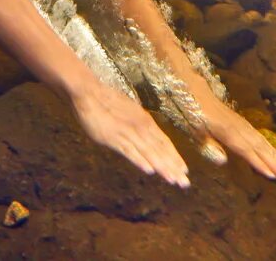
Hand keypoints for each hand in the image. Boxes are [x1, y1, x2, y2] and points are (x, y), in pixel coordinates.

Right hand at [70, 82, 189, 187]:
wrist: (90, 93)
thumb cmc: (107, 102)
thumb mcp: (129, 113)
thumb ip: (137, 126)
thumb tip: (145, 135)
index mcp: (145, 121)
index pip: (164, 142)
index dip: (174, 157)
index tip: (184, 170)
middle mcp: (140, 127)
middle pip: (160, 150)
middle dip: (173, 167)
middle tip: (184, 183)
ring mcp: (128, 132)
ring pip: (148, 152)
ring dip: (161, 167)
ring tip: (173, 180)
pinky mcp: (114, 138)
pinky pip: (130, 151)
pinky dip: (140, 160)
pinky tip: (149, 170)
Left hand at [191, 92, 275, 182]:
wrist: (195, 90)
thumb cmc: (192, 112)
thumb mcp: (194, 130)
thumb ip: (209, 146)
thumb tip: (223, 161)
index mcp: (226, 131)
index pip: (247, 150)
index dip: (260, 164)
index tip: (273, 177)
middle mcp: (238, 127)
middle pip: (259, 147)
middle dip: (274, 163)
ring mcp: (241, 123)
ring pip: (261, 140)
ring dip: (275, 155)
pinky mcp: (241, 121)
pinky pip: (258, 135)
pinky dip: (269, 145)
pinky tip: (274, 153)